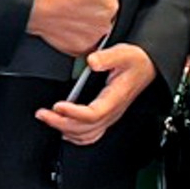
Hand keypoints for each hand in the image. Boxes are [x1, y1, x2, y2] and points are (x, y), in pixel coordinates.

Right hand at [27, 0, 117, 54]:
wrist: (39, 7)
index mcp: (110, 4)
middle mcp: (106, 24)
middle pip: (106, 15)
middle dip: (96, 9)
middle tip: (79, 3)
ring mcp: (94, 38)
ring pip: (96, 29)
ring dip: (88, 24)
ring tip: (72, 14)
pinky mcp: (81, 49)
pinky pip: (85, 42)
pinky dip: (79, 36)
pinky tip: (69, 25)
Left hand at [35, 43, 157, 145]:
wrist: (147, 67)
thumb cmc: (136, 61)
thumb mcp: (123, 52)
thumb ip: (107, 56)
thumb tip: (92, 61)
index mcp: (115, 98)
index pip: (93, 114)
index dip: (73, 113)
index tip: (57, 106)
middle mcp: (112, 112)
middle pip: (85, 129)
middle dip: (61, 123)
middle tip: (43, 114)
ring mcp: (110, 117)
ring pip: (87, 136)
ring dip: (66, 131)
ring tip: (49, 121)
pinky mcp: (107, 116)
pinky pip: (91, 135)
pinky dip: (75, 136)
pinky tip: (64, 130)